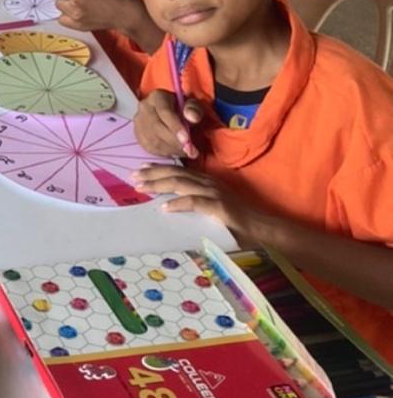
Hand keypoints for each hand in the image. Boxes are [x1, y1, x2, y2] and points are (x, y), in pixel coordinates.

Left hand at [131, 166, 261, 238]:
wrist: (264, 230)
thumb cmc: (238, 223)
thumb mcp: (212, 211)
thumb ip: (195, 207)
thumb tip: (171, 210)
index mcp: (206, 182)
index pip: (178, 171)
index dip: (158, 168)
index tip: (140, 169)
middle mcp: (208, 183)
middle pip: (175, 173)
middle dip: (152, 174)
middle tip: (133, 177)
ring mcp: (214, 193)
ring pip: (181, 184)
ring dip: (159, 185)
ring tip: (142, 188)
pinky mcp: (220, 206)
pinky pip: (195, 202)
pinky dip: (178, 203)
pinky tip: (165, 207)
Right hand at [133, 89, 203, 159]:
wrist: (171, 114)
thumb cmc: (184, 109)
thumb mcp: (193, 105)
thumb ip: (194, 109)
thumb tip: (192, 117)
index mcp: (158, 96)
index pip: (164, 112)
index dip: (175, 127)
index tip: (187, 140)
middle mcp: (144, 107)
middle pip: (157, 128)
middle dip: (175, 142)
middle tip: (191, 151)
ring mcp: (139, 122)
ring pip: (153, 140)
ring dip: (172, 149)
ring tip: (186, 152)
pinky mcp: (138, 135)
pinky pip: (150, 148)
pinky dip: (165, 153)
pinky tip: (175, 152)